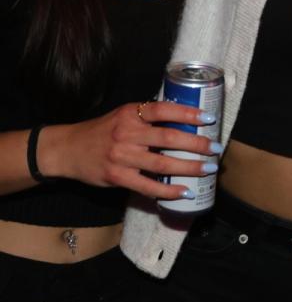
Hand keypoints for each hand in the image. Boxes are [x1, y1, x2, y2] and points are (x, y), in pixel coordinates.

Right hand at [40, 102, 220, 199]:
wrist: (67, 149)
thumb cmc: (102, 131)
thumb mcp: (123, 116)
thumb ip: (148, 117)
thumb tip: (185, 119)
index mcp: (130, 114)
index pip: (164, 110)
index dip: (188, 114)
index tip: (209, 119)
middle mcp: (127, 133)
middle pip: (169, 138)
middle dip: (197, 144)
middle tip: (216, 148)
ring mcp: (122, 157)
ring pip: (162, 163)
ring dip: (189, 167)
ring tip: (208, 169)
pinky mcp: (117, 177)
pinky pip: (148, 186)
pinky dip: (169, 190)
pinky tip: (185, 191)